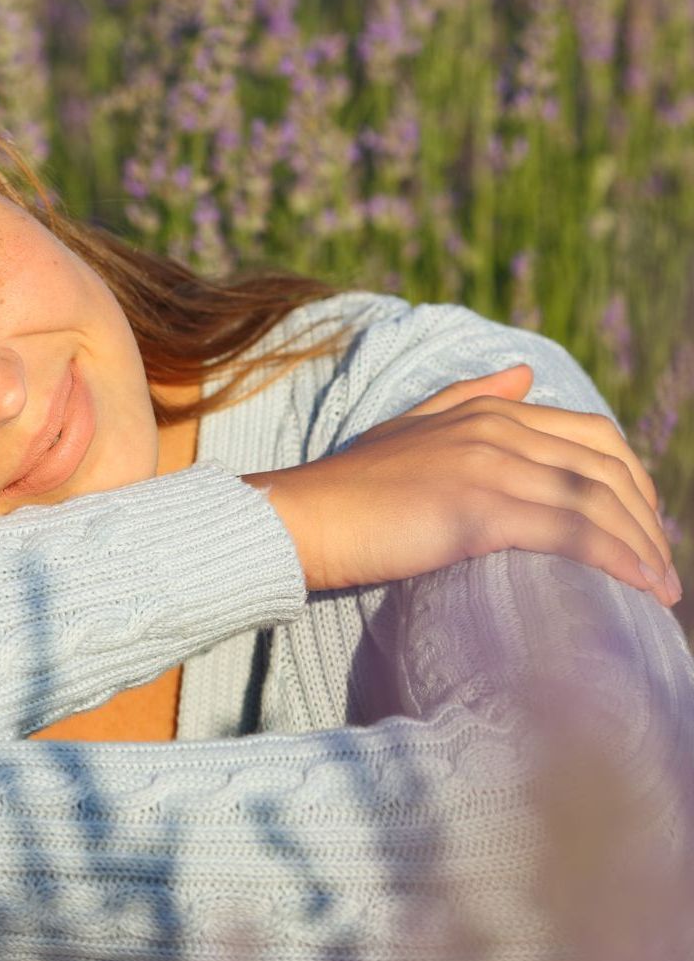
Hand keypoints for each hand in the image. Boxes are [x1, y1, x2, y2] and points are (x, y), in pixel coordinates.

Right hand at [249, 364, 678, 602]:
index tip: (641, 524)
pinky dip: (617, 558)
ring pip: (595, 499)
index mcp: (485, 412)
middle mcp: (495, 430)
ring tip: (662, 587)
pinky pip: (571, 531)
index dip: (631, 479)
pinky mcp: (478, 509)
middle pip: (604, 465)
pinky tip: (641, 586)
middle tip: (659, 561)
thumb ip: (467, 397)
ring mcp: (488, 466)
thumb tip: (524, 372)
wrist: (302, 518)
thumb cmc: (350, 488)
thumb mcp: (411, 427)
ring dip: (642, 545)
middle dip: (646, 514)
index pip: (590, 434)